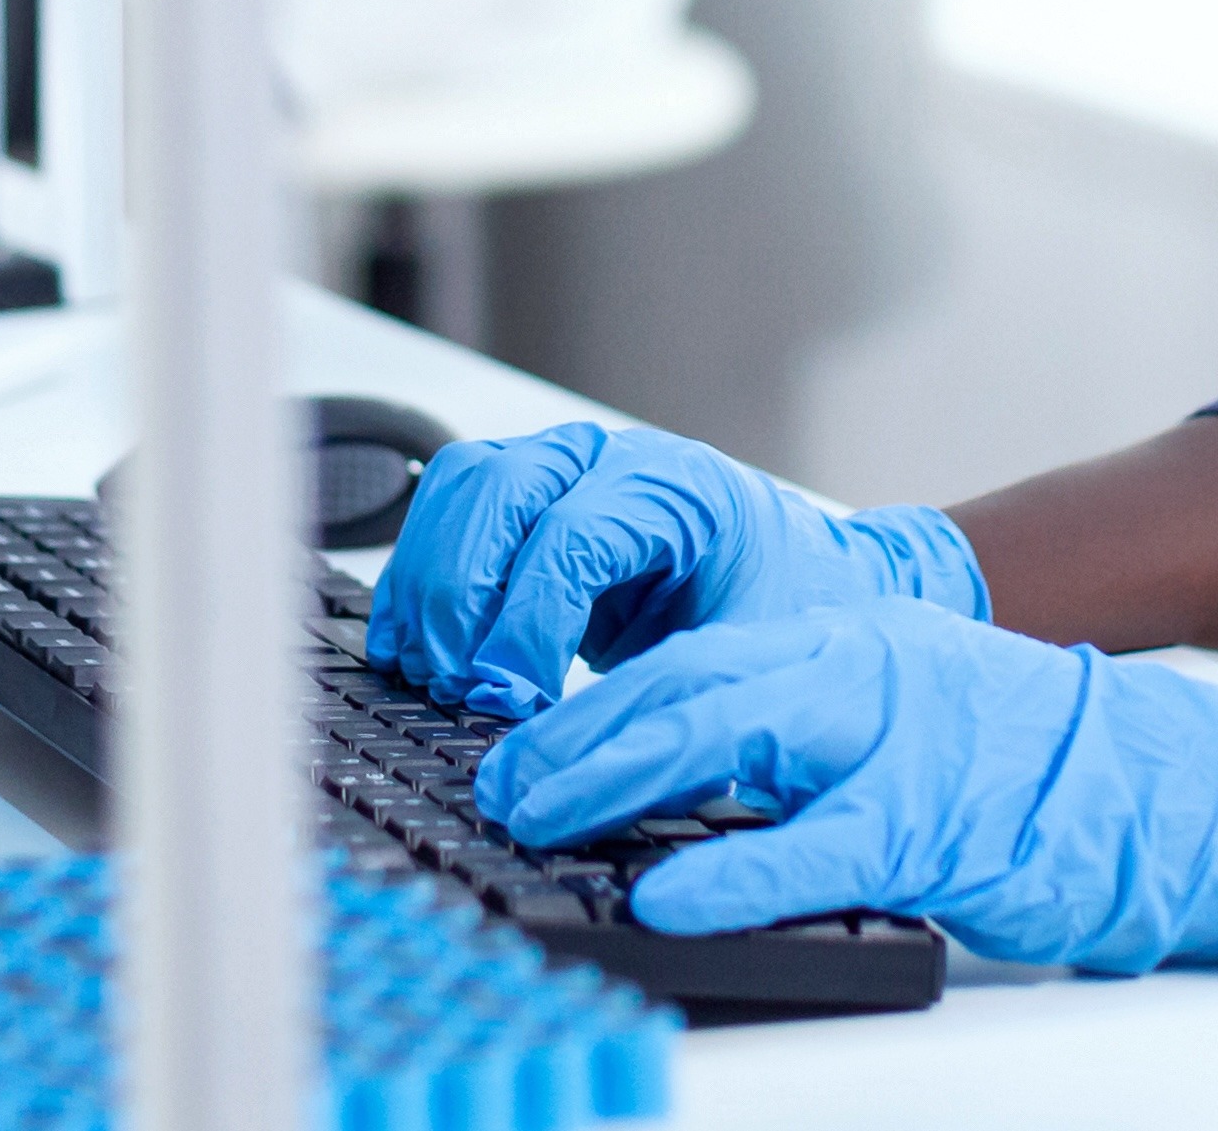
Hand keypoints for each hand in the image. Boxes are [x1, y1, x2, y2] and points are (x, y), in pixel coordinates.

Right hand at [371, 423, 987, 719]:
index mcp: (679, 487)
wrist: (802, 581)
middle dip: (461, 598)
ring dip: (428, 584)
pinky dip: (420, 577)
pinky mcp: (525, 496)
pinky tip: (415, 649)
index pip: (570, 536)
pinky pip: (447, 510)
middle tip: (458, 689)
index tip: (508, 702)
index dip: (525, 625)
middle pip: (496, 490)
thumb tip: (572, 758)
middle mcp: (612, 458)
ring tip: (432, 675)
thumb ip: (662, 695)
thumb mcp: (743, 659)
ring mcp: (562, 466)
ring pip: (459, 490)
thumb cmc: (780, 615)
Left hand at [476, 601, 1217, 974]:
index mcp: (846, 649)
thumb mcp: (895, 719)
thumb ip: (796, 741)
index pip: (691, 657)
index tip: (514, 747)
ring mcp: (899, 742)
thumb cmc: (1021, 768)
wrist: (1166, 781)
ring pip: (731, 736)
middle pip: (688, 683)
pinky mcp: (937, 824)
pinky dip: (731, 870)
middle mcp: (861, 674)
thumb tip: (669, 778)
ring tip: (536, 814)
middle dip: (575, 733)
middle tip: (497, 783)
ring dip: (618, 774)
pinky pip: (815, 846)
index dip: (591, 700)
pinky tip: (665, 894)